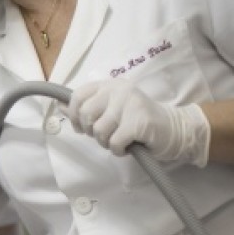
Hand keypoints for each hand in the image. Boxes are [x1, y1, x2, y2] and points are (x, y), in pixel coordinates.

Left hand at [65, 79, 209, 164]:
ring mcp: (130, 104)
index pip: (78, 95)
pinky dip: (117, 150)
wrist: (174, 129)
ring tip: (118, 140)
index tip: (82, 127)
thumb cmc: (137, 121)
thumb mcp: (110, 109)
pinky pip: (114, 142)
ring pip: (99, 130)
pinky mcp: (139, 122)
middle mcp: (119, 90)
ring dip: (105, 142)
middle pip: (85, 114)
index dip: (73, 115)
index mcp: (109, 85)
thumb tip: (59, 106)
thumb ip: (87, 106)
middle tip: (105, 135)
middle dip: (91, 131)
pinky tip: (127, 147)